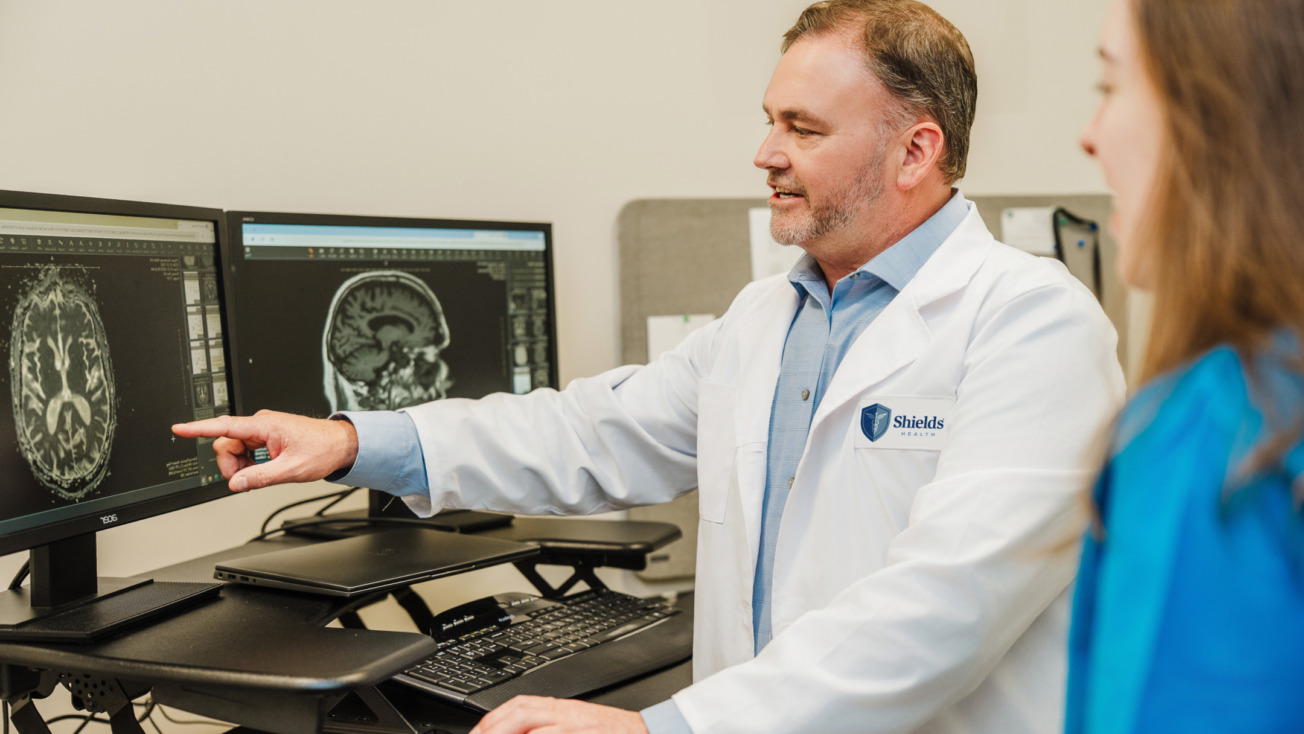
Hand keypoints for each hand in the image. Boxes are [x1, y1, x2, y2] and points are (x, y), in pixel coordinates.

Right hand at [171, 410, 358, 491]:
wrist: (340, 444)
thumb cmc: (322, 450)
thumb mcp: (291, 470)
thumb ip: (260, 478)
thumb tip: (235, 484)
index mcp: (265, 426)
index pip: (224, 426)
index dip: (198, 428)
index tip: (179, 428)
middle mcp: (260, 424)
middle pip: (225, 445)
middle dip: (231, 466)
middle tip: (249, 480)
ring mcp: (262, 430)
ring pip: (234, 450)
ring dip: (241, 467)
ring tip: (263, 474)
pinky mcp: (265, 437)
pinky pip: (245, 451)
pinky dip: (249, 464)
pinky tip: (264, 469)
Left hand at [470, 696, 647, 733]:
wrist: (649, 733)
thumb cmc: (613, 733)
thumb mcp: (577, 723)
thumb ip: (549, 724)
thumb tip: (520, 731)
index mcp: (562, 708)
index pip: (519, 705)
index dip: (492, 720)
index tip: (477, 733)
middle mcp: (567, 715)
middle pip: (521, 713)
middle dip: (493, 728)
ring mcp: (576, 727)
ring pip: (535, 727)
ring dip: (510, 733)